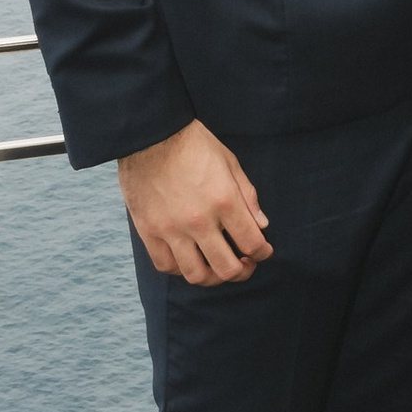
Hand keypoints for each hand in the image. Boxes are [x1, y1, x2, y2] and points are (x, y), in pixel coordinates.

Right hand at [119, 120, 271, 284]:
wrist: (149, 134)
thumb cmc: (192, 144)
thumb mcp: (229, 162)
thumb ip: (248, 196)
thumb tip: (262, 225)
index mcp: (224, 201)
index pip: (252, 243)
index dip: (263, 252)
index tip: (263, 251)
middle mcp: (199, 221)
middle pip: (227, 268)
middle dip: (242, 272)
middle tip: (244, 265)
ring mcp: (171, 229)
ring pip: (196, 274)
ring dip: (212, 277)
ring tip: (217, 267)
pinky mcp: (148, 231)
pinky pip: (166, 265)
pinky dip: (181, 270)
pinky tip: (189, 260)